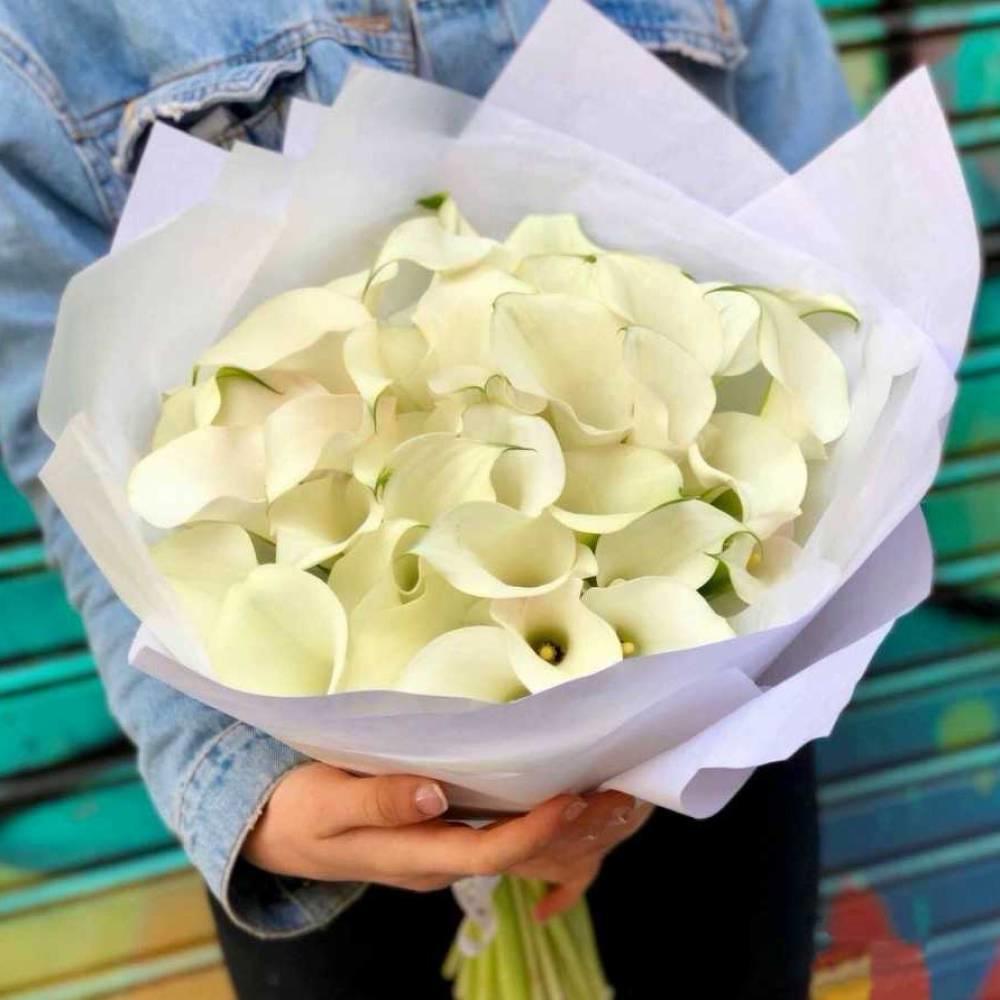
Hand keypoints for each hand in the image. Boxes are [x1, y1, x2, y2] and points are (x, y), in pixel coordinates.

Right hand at [243, 763, 651, 915]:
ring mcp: (438, 850)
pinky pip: (494, 830)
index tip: (571, 796)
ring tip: (601, 781)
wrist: (275, 835)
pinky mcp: (436, 834)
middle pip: (515, 853)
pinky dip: (530, 811)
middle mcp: (437, 860)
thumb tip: (436, 795)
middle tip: (614, 787)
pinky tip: (552, 782)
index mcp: (415, 856)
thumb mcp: (326, 804)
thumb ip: (378, 801)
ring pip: (510, 843)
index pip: (489, 853)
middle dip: (566, 829)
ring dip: (557, 821)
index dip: (535, 830)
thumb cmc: (297, 813)